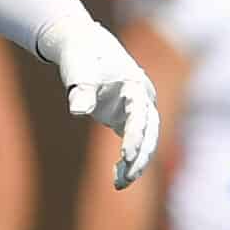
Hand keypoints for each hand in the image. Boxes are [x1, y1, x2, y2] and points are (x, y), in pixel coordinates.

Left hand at [39, 16, 159, 188]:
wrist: (81, 44)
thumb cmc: (81, 57)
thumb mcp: (79, 72)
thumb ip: (82, 91)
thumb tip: (79, 110)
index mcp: (136, 86)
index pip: (140, 116)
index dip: (135, 136)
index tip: (125, 155)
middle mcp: (142, 99)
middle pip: (150, 133)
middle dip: (140, 157)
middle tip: (125, 180)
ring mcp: (136, 109)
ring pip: (144, 141)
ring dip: (135, 163)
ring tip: (119, 185)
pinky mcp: (125, 117)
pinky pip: (132, 142)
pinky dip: (126, 160)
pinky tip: (116, 179)